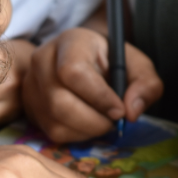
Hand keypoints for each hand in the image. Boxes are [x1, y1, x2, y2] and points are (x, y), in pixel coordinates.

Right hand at [23, 27, 162, 142]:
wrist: (87, 60)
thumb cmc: (112, 62)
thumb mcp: (137, 66)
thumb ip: (146, 84)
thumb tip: (131, 112)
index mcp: (71, 42)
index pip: (73, 71)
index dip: (98, 97)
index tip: (120, 110)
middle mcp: (43, 60)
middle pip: (60, 102)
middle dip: (94, 120)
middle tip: (114, 120)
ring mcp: (32, 85)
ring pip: (56, 121)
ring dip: (88, 130)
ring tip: (104, 120)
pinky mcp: (31, 107)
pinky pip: (53, 132)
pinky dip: (77, 135)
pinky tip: (89, 123)